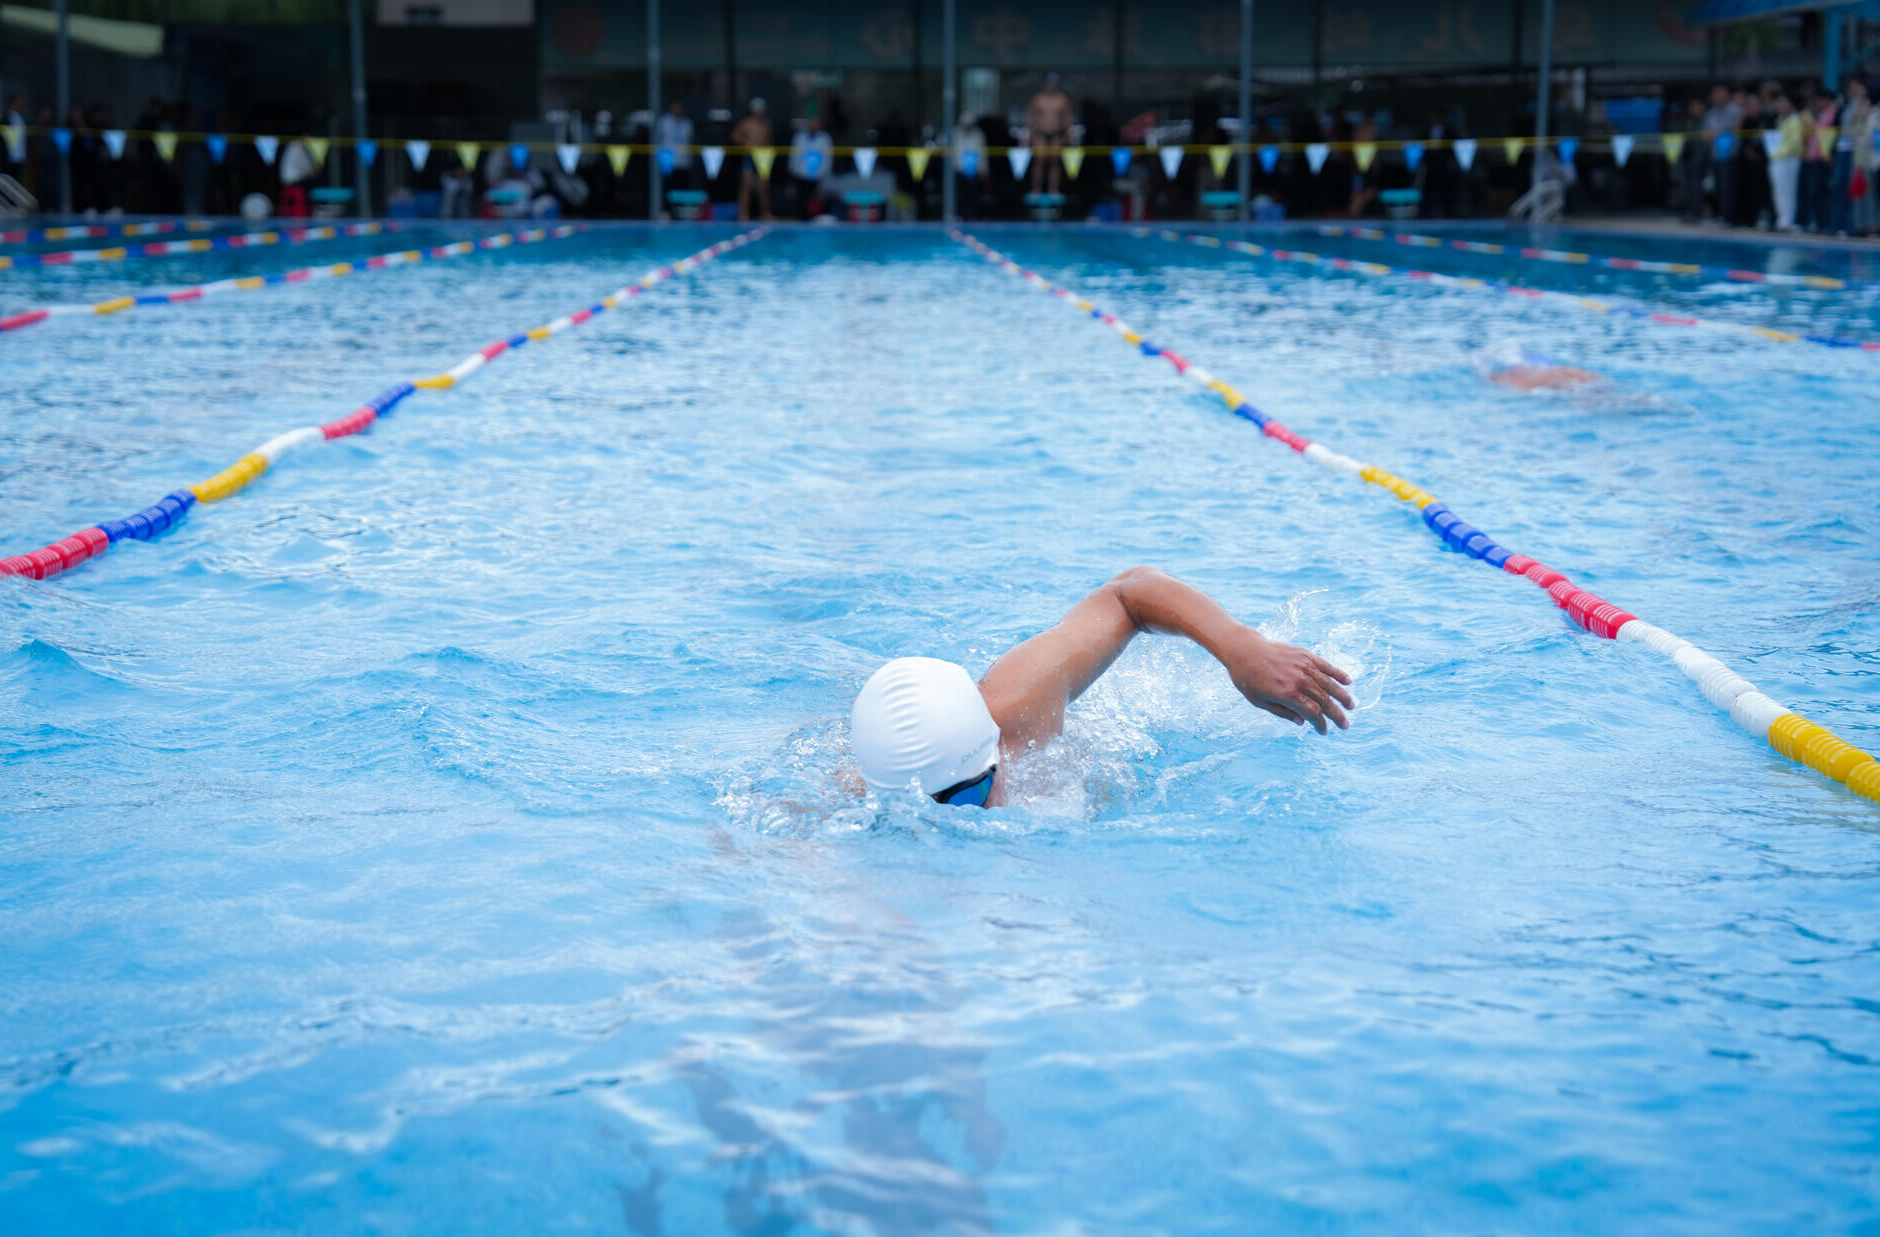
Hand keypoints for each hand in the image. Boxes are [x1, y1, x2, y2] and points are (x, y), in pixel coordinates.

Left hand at [1218, 625, 1354, 733]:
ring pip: (1329, 683)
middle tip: (1345, 725)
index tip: (1323, 731)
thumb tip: (1302, 722)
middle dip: (1336, 715)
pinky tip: (1348, 681)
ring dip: (1342, 696)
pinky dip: (1338, 673)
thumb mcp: (1260, 702)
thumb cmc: (1248, 679)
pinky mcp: (1304, 655)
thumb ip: (1283, 713)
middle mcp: (1299, 680)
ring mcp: (1303, 666)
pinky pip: (1325, 665)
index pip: (1312, 713)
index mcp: (1287, 694)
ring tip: (1351, 706)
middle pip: (1324, 700)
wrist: (1244, 650)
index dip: (1320, 724)